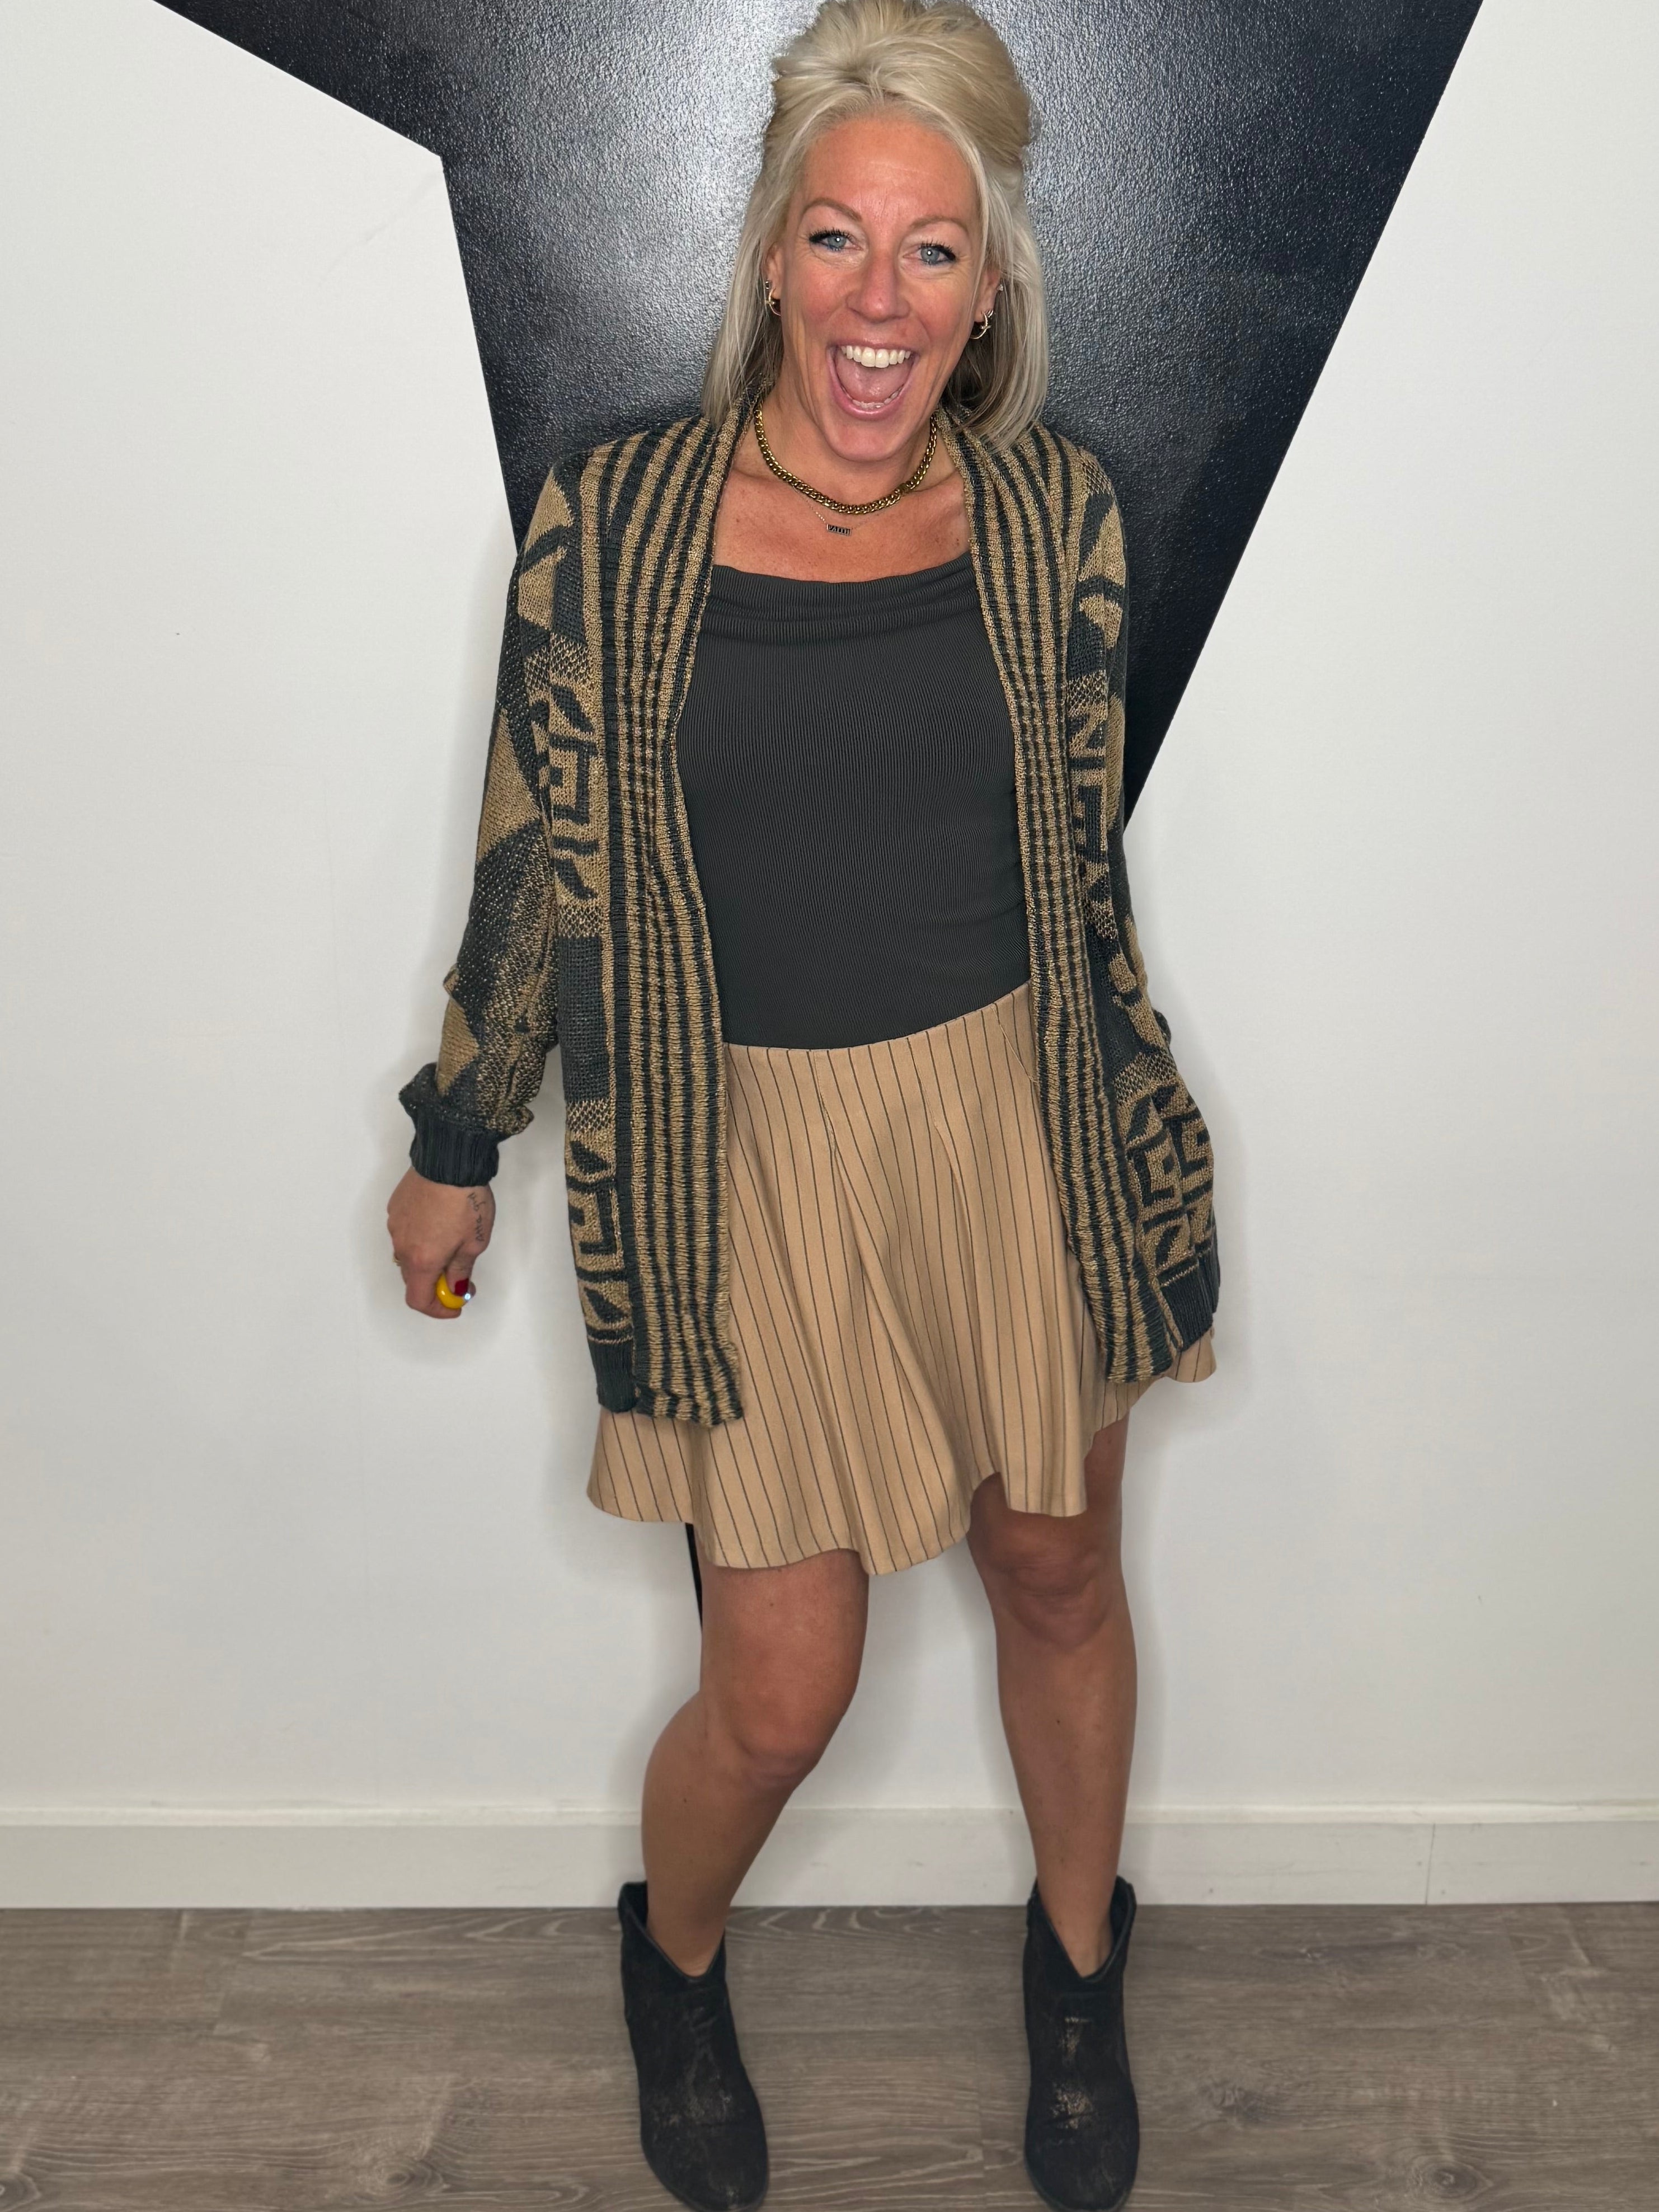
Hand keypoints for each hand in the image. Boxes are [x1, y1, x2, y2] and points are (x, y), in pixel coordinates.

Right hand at [387, 1168, 495, 1318]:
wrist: (449, 1160)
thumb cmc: (465, 1200)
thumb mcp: (474, 1242)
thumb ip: (461, 1271)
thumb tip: (456, 1289)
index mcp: (422, 1260)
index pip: (418, 1300)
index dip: (436, 1309)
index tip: (454, 1305)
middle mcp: (402, 1246)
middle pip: (413, 1279)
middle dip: (434, 1284)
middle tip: (459, 1277)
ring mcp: (395, 1226)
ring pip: (408, 1254)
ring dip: (426, 1259)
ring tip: (451, 1243)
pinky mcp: (395, 1208)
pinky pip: (405, 1232)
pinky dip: (420, 1237)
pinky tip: (439, 1223)